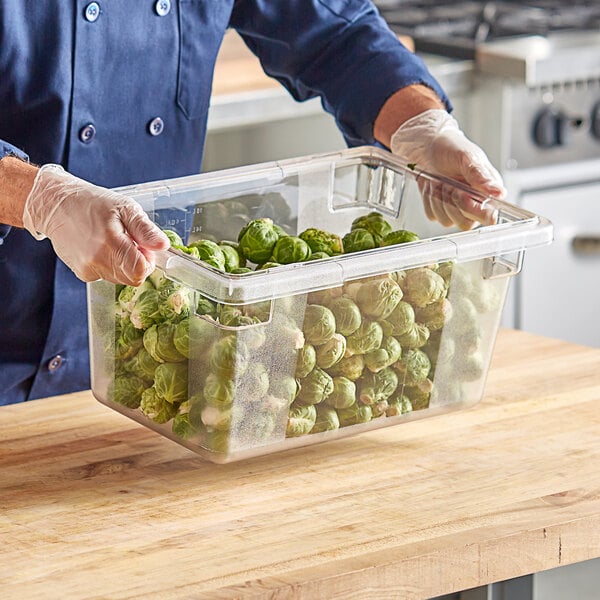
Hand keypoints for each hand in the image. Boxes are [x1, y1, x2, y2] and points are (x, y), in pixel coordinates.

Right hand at [23, 164, 168, 284]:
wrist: (55, 205)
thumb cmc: (91, 202)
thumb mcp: (124, 207)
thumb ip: (145, 229)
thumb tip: (163, 246)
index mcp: (111, 243)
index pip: (141, 271)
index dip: (148, 260)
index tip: (143, 246)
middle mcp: (98, 261)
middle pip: (133, 277)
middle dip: (137, 262)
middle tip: (129, 241)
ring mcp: (88, 269)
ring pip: (121, 279)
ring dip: (123, 264)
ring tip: (112, 241)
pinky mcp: (82, 273)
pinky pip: (106, 276)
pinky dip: (109, 265)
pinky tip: (100, 247)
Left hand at [390, 109, 506, 229]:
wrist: (427, 147)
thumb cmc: (451, 148)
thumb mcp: (467, 157)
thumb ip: (481, 176)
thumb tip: (499, 193)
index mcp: (489, 192)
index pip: (487, 216)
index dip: (474, 210)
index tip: (464, 194)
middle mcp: (475, 204)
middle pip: (465, 223)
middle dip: (453, 202)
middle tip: (449, 183)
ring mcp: (456, 209)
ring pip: (446, 220)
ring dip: (439, 199)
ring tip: (440, 181)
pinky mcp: (439, 210)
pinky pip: (432, 215)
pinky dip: (429, 200)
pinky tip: (432, 186)